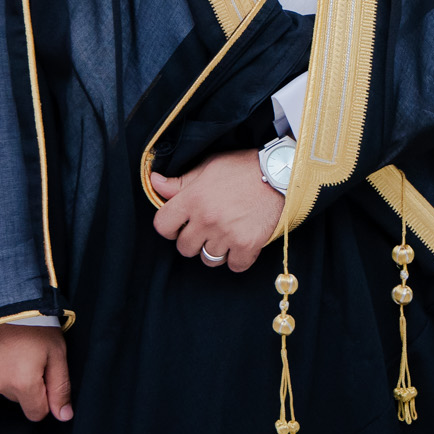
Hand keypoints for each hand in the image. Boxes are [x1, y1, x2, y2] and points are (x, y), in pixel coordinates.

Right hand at [0, 324, 73, 422]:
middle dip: (26, 383)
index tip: (45, 375)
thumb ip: (60, 387)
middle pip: (18, 398)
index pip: (36, 413)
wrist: (3, 296)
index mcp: (23, 384)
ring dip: (8, 372)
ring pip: (1, 385)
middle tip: (30, 354)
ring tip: (12, 346)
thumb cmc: (35, 323)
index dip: (45, 397)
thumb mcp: (57, 352)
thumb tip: (64, 416)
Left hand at [151, 148, 282, 271]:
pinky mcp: (247, 245)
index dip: (169, 227)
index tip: (179, 225)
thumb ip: (180, 182)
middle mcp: (206, 219)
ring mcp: (227, 234)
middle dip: (192, 240)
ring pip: (208, 259)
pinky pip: (233, 266)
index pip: (162, 226)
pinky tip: (240, 243)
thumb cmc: (241, 168)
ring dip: (215, 250)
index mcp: (193, 198)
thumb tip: (154, 181)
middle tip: (206, 229)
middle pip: (184, 248)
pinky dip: (237, 258)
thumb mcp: (207, 167)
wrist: (279, 173)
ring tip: (225, 234)